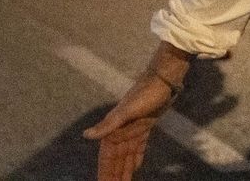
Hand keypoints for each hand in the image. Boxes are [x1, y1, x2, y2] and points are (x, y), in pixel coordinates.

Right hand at [83, 49, 188, 180]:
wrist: (164, 79)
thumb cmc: (146, 94)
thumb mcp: (126, 111)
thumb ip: (107, 125)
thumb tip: (85, 135)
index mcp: (114, 130)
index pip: (107, 158)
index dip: (105, 173)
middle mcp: (121, 132)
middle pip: (116, 160)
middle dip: (114, 175)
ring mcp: (133, 129)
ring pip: (126, 156)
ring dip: (124, 170)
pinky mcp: (145, 126)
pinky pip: (138, 147)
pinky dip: (135, 158)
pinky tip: (136, 167)